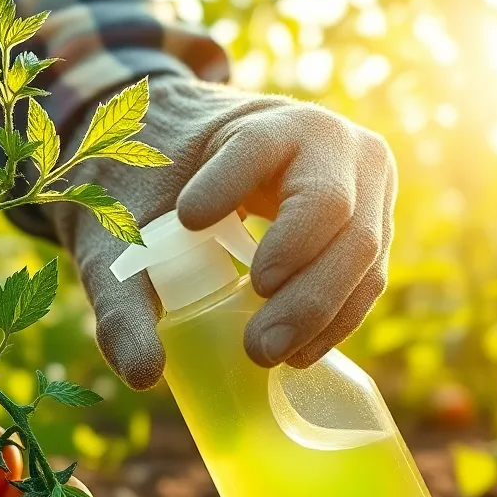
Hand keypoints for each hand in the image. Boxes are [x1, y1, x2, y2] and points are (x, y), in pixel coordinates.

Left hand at [50, 76, 395, 388]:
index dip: (226, 184)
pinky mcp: (374, 225)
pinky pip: (369, 276)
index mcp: (268, 122)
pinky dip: (336, 321)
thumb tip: (142, 375)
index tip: (187, 221)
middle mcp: (331, 143)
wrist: (213, 157)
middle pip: (330, 209)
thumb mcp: (134, 225)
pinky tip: (298, 355)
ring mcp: (364, 184)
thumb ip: (123, 298)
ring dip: (320, 312)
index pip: (255, 147)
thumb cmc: (171, 186)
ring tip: (269, 356)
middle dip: (298, 285)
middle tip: (256, 344)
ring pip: (361, 249)